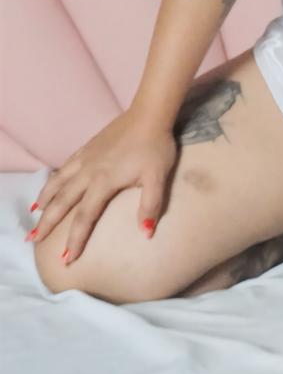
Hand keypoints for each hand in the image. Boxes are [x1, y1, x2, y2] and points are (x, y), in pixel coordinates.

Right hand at [26, 108, 177, 261]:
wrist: (149, 114)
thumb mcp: (158, 178)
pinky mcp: (87, 147)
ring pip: (58, 182)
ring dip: (45, 200)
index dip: (75, 240)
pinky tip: (50, 185)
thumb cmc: (155, 147)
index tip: (67, 259)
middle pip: (62, 202)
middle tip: (33, 240)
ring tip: (35, 214)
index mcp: (103, 182)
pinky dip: (53, 179)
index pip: (85, 217)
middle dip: (47, 223)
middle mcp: (88, 171)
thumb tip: (145, 234)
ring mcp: (85, 158)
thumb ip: (151, 206)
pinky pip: (64, 167)